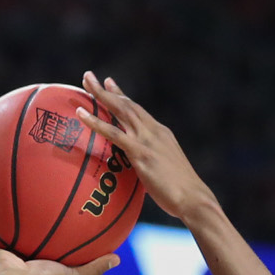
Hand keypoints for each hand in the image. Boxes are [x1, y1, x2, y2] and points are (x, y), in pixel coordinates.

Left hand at [76, 71, 216, 223]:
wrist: (193, 198)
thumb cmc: (181, 193)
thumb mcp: (167, 170)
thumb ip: (153, 162)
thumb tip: (143, 169)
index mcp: (161, 133)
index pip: (138, 110)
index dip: (122, 95)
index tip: (110, 83)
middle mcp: (153, 131)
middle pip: (126, 104)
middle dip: (107, 89)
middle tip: (89, 76)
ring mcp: (147, 140)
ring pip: (120, 111)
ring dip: (101, 95)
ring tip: (86, 82)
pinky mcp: (141, 153)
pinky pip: (114, 133)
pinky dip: (96, 122)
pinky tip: (81, 114)